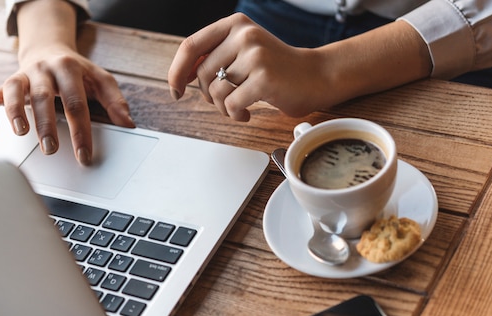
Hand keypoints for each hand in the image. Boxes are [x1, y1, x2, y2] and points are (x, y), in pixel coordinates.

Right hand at [0, 0, 133, 165]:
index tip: (84, 156)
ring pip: (15, 92)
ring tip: (21, 133)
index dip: (81, 131)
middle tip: (51, 149)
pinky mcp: (6, 83)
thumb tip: (129, 124)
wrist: (50, 51)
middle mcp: (44, 70)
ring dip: (16, 113)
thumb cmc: (79, 73)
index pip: (77, 104)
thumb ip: (115, 101)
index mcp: (70, 69)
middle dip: (47, 125)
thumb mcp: (101, 81)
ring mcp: (23, 76)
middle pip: (44, 98)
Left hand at [168, 13, 335, 121]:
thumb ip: (214, 57)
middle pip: (202, 75)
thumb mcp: (243, 52)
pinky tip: (247, 113)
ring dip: (223, 108)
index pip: (191, 46)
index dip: (176, 71)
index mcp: (235, 25)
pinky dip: (235, 115)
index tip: (175, 90)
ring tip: (239, 108)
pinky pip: (231, 104)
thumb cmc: (276, 69)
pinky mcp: (264, 78)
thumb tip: (179, 76)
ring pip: (215, 92)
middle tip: (226, 101)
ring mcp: (255, 55)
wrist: (315, 77)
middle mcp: (244, 35)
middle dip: (209, 96)